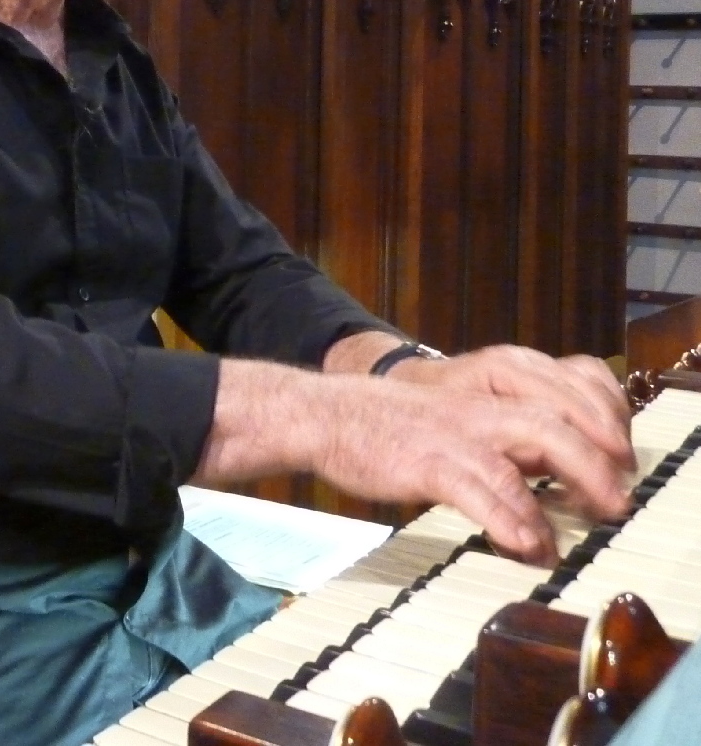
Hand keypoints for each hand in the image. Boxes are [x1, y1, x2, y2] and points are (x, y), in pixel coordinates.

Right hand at [313, 372, 631, 565]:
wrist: (324, 415)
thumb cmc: (384, 424)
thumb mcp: (449, 421)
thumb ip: (493, 441)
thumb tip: (540, 476)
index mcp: (483, 398)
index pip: (558, 399)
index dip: (598, 426)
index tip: (620, 463)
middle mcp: (477, 409)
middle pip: (556, 421)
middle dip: (595, 461)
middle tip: (617, 502)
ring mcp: (453, 432)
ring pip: (528, 446)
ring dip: (569, 485)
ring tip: (585, 526)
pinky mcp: (425, 462)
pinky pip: (478, 487)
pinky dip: (508, 518)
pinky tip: (525, 545)